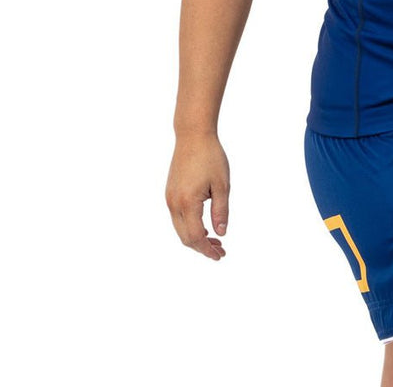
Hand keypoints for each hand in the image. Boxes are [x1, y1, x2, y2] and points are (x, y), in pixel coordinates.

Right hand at [165, 132, 229, 259]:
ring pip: (180, 228)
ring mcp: (170, 198)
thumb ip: (221, 211)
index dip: (207, 250)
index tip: (220, 255)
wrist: (193, 136)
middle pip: (185, 237)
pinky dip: (189, 226)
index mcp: (187, 202)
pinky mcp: (170, 193)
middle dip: (202, 247)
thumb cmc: (211, 157)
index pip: (195, 237)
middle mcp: (174, 203)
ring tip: (215, 240)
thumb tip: (221, 233)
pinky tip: (204, 225)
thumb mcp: (222, 185)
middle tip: (220, 251)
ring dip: (196, 237)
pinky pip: (177, 217)